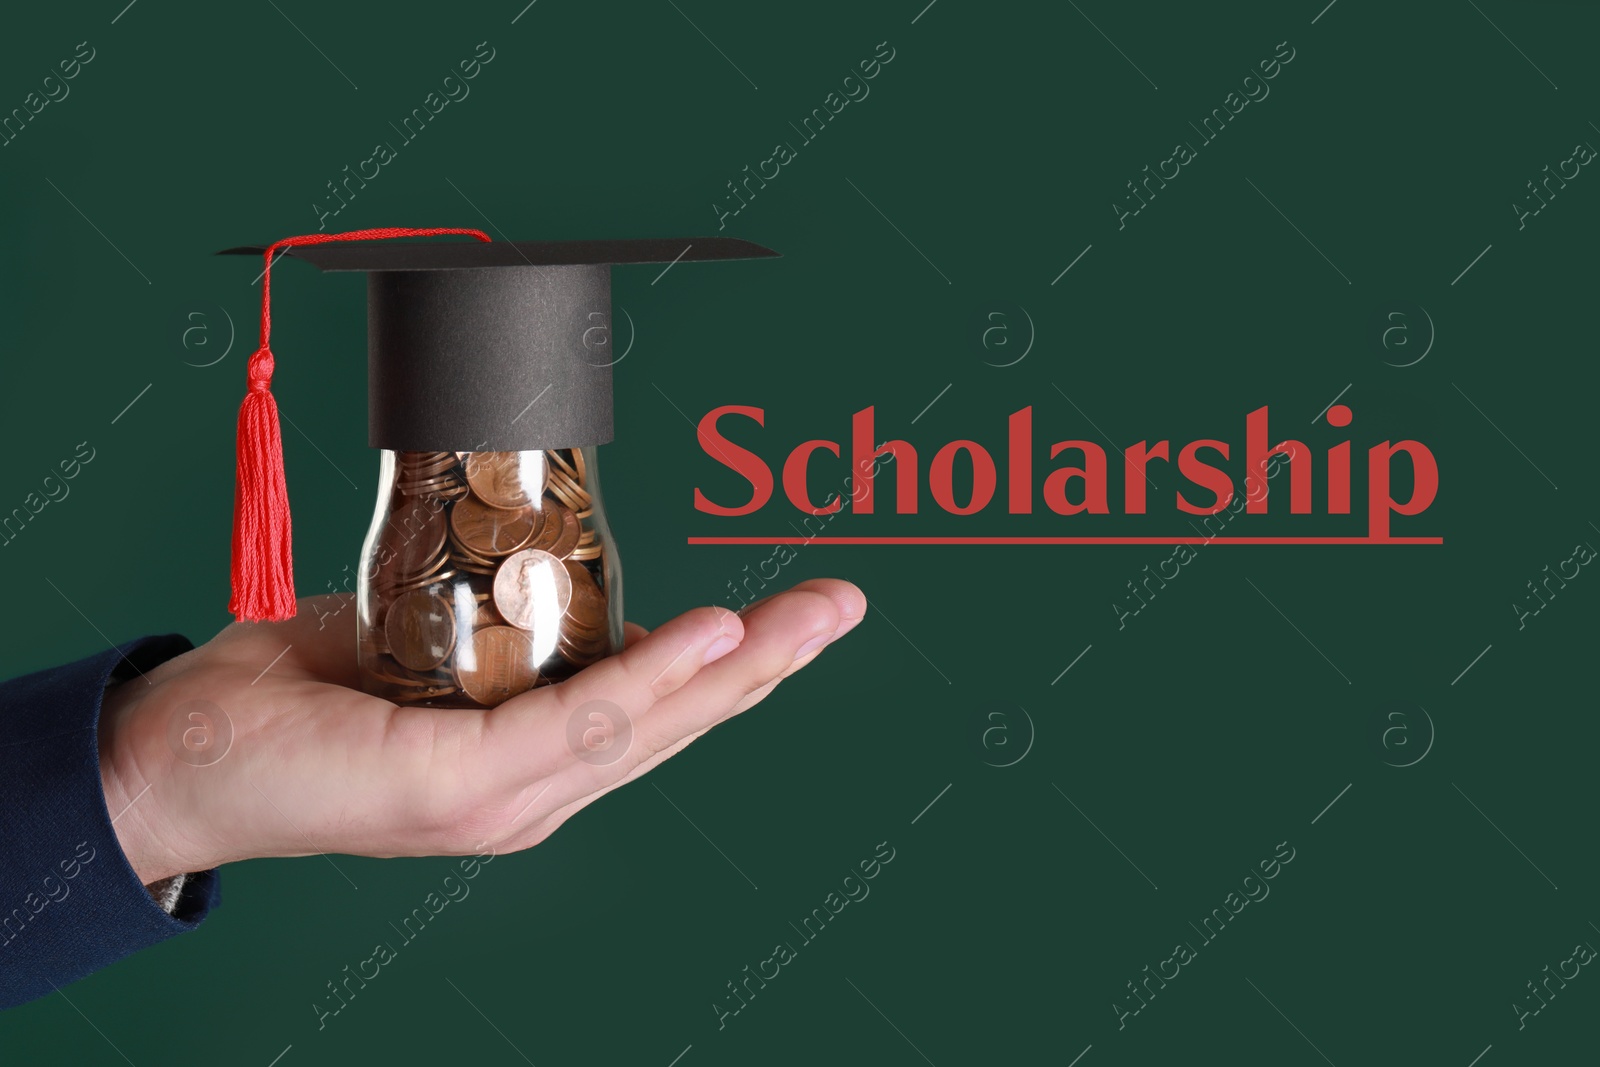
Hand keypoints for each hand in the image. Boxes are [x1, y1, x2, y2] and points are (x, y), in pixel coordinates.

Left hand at [98, 579, 863, 883]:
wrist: (169, 760)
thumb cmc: (290, 700)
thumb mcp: (409, 645)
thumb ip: (483, 624)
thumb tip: (526, 562)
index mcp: (524, 765)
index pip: (650, 714)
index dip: (729, 666)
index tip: (791, 615)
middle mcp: (530, 796)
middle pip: (675, 726)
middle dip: (771, 664)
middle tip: (842, 604)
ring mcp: (502, 801)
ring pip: (648, 725)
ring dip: (738, 666)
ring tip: (806, 617)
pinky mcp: (461, 788)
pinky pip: (580, 722)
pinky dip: (652, 674)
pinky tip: (712, 632)